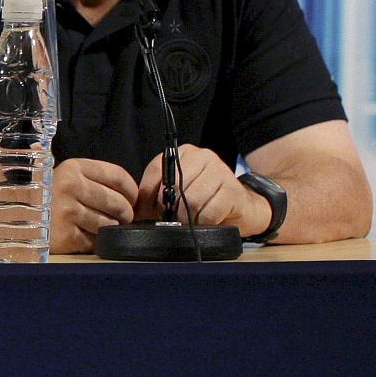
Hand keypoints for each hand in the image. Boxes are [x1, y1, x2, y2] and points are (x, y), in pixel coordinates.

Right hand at [51, 157, 137, 252]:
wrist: (8, 218)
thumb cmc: (42, 198)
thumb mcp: (63, 177)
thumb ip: (91, 179)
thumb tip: (129, 196)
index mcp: (73, 168)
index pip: (118, 176)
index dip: (132, 191)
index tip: (132, 200)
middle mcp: (70, 187)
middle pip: (118, 203)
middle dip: (124, 214)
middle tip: (121, 219)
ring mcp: (66, 212)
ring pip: (109, 224)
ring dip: (109, 230)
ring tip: (99, 228)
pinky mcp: (64, 236)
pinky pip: (94, 241)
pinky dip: (94, 243)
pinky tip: (83, 238)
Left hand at [137, 145, 266, 231]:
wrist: (242, 206)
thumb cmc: (204, 200)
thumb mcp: (176, 193)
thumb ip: (154, 197)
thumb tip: (134, 211)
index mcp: (183, 154)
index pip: (156, 170)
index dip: (148, 196)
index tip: (148, 211)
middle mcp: (203, 156)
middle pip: (173, 187)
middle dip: (168, 209)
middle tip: (171, 218)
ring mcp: (220, 170)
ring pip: (190, 200)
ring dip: (185, 217)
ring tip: (189, 221)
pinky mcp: (233, 189)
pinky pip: (208, 212)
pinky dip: (202, 222)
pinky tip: (205, 222)